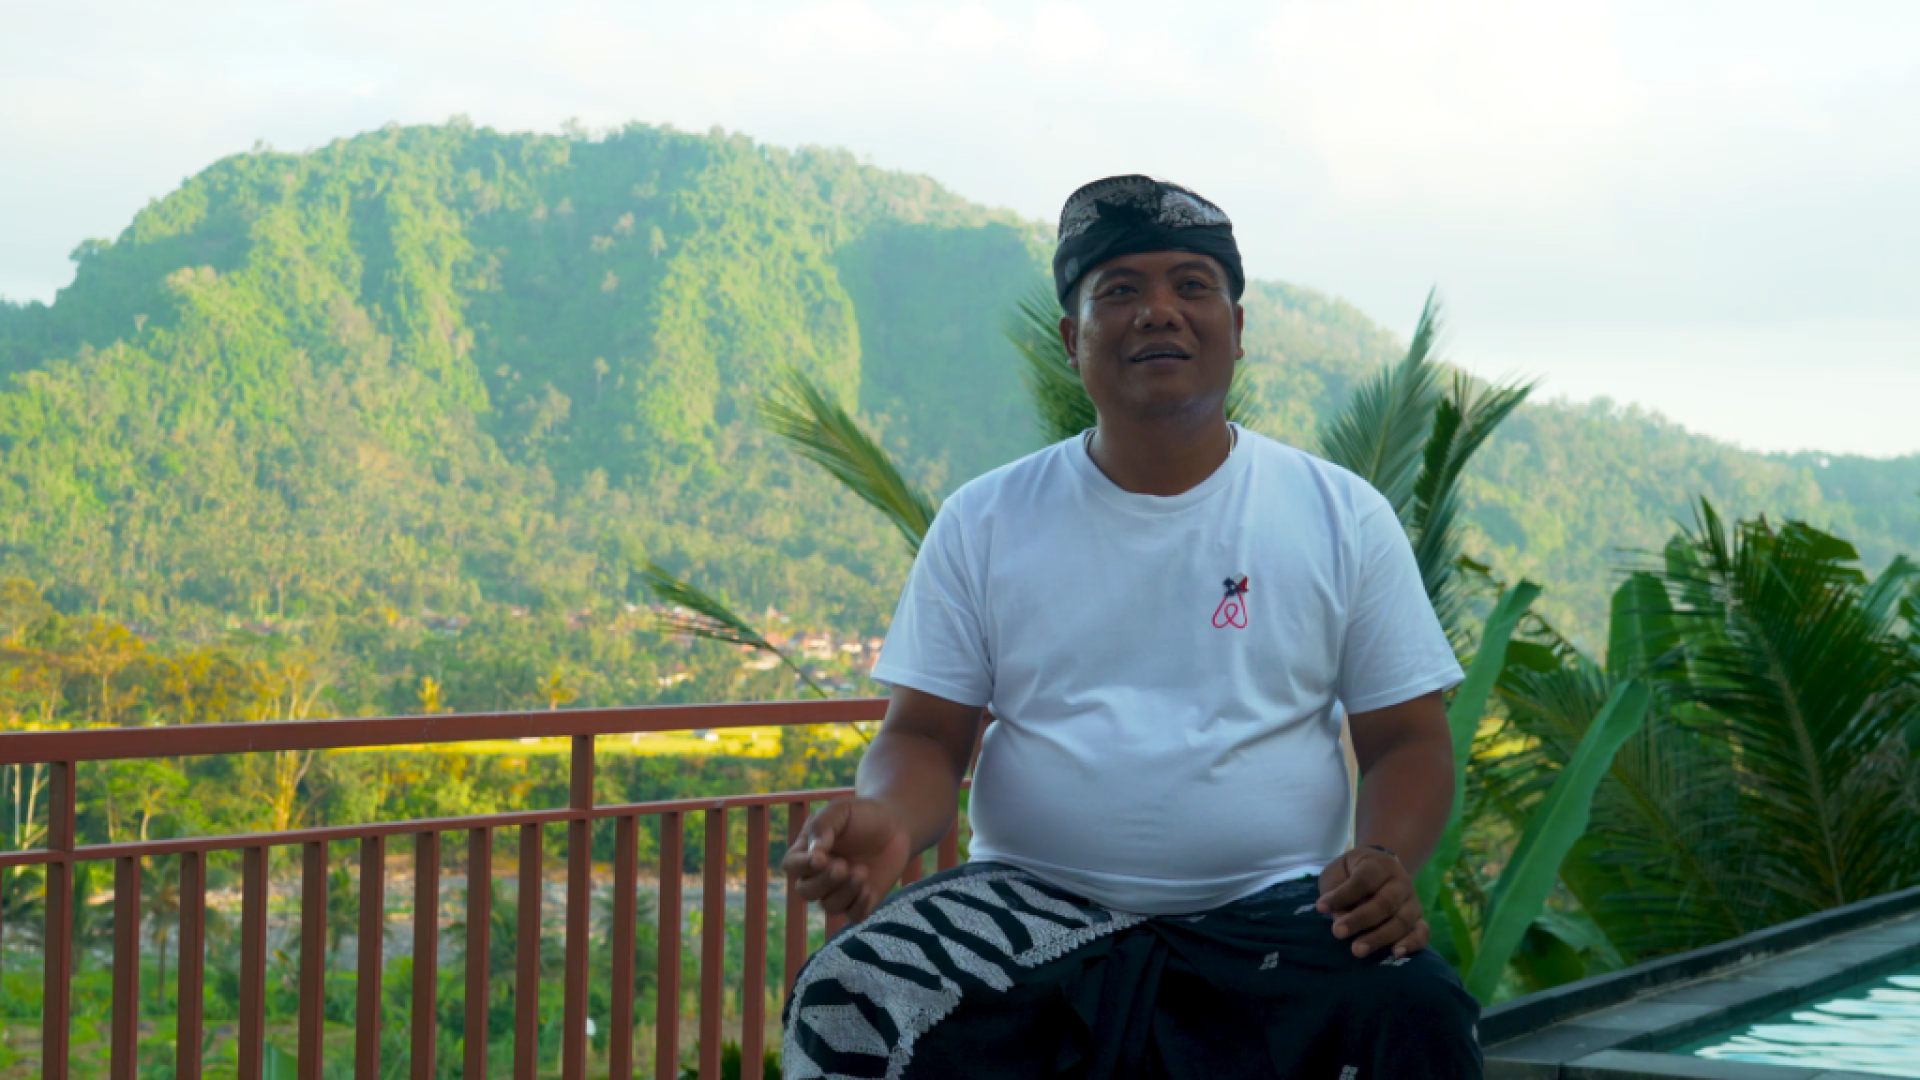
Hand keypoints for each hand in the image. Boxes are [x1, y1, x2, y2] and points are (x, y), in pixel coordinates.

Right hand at [780, 797, 911, 922]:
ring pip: (829, 906)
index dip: (802, 866)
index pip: (791, 866)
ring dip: (844, 893)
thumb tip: (813, 855)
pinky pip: (853, 915)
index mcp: (808, 851)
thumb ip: (822, 827)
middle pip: (806, 892)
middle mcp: (819, 874)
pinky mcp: (861, 900)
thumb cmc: (862, 814)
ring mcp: (840, 889)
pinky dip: (859, 906)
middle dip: (824, 882)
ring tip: (862, 872)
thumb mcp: (840, 810)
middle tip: (843, 866)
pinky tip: (869, 888)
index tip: (821, 859)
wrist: (895, 824)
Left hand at [1316, 847, 1427, 958]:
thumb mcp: (1338, 871)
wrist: (1379, 868)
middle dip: (1360, 920)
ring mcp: (1413, 901)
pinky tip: (1396, 954)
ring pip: (1402, 920)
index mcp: (1380, 865)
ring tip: (1357, 950)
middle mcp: (1401, 882)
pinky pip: (1422, 933)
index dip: (1343, 895)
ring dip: (1380, 937)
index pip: (1363, 880)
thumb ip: (1336, 889)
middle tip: (1337, 933)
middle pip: (1384, 903)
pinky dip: (1412, 944)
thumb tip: (1339, 916)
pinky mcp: (1418, 919)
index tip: (1320, 908)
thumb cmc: (1352, 872)